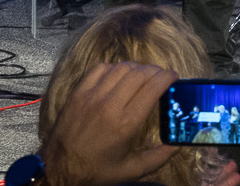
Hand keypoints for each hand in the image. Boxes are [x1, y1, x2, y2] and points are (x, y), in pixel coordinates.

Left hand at [39, 62, 178, 185]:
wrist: (60, 168)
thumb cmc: (98, 170)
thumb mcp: (132, 170)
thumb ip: (159, 157)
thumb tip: (179, 144)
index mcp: (126, 123)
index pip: (152, 87)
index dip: (167, 77)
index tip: (174, 76)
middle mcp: (110, 105)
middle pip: (139, 74)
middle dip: (155, 71)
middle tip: (161, 76)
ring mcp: (92, 96)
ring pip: (121, 68)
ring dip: (136, 68)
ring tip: (142, 75)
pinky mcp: (78, 92)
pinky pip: (100, 69)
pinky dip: (113, 68)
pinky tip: (118, 76)